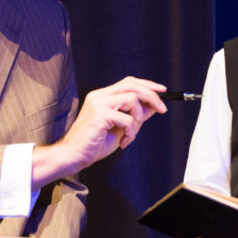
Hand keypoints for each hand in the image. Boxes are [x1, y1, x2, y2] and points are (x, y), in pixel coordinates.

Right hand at [32, 76, 166, 186]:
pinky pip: (127, 119)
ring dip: (139, 119)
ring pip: (132, 100)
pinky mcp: (100, 114)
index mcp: (103, 96)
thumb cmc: (95, 143)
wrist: (75, 155)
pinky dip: (131, 133)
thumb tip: (153, 107)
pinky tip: (123, 142)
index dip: (147, 85)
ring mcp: (98, 103)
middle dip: (152, 96)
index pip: (129, 82)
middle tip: (162, 109)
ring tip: (131, 134)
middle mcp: (99, 96)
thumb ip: (135, 115)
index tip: (163, 91)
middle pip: (132, 85)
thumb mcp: (121, 127)